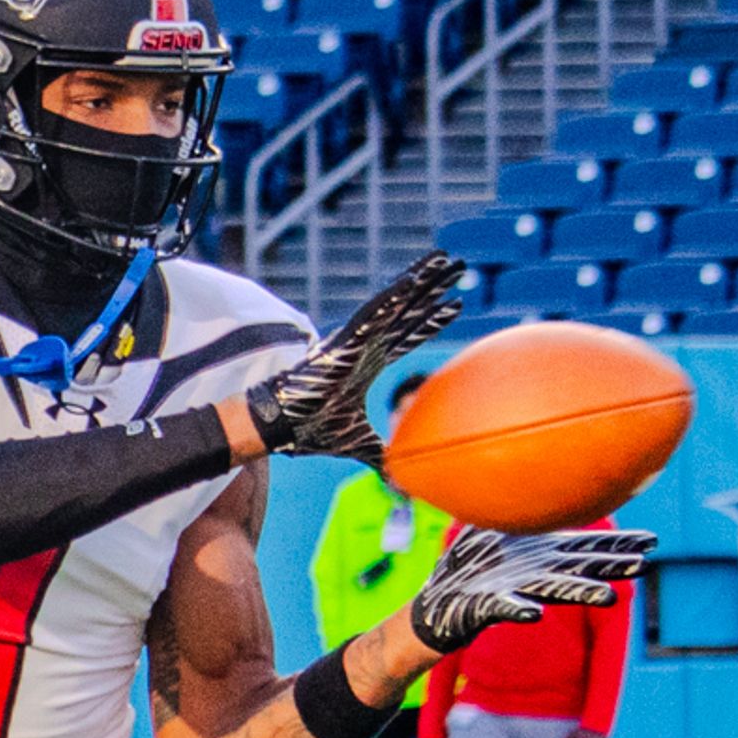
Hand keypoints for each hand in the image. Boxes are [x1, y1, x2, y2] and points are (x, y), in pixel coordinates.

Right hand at [244, 252, 468, 463]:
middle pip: (408, 312)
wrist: (280, 425)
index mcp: (369, 363)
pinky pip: (373, 315)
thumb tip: (396, 479)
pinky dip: (392, 299)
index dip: (432, 321)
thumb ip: (378, 455)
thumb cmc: (311, 429)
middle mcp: (366, 345)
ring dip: (419, 281)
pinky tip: (412, 281)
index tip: (457, 305)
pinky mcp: (345, 341)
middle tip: (457, 265)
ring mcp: (356, 340)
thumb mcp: (358, 443)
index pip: (408, 336)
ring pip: (395, 304)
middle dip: (433, 288)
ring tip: (442, 259)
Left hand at [408, 523, 657, 651]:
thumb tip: (535, 464)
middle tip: (644, 566)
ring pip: (553, 590)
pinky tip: (533, 613)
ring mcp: (515, 588)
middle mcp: (536, 572)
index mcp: (542, 555)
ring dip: (581, 593)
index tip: (651, 542)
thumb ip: (519, 502)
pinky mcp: (489, 606)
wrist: (440, 603)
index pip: (587, 548)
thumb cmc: (469, 562)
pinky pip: (505, 607)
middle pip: (580, 569)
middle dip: (611, 568)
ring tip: (609, 597)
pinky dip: (518, 609)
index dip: (617, 546)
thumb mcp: (495, 523)